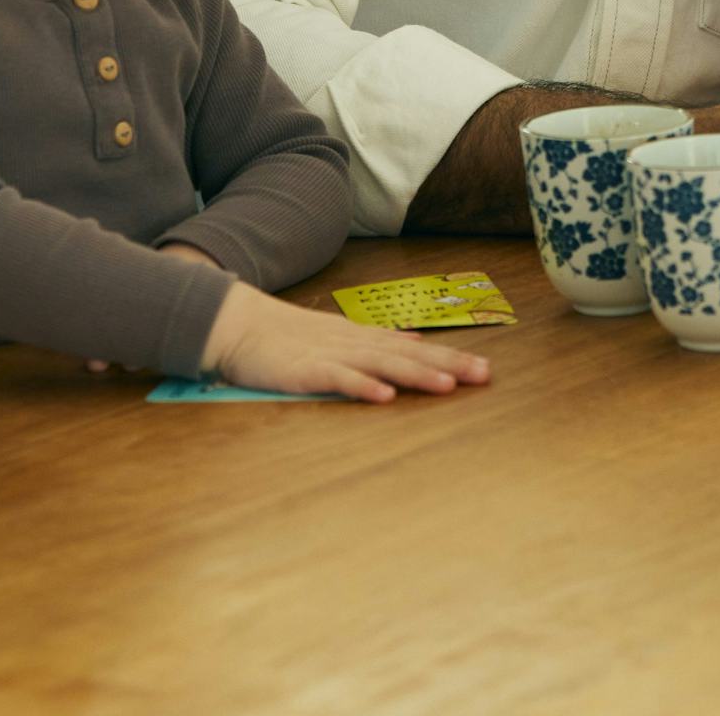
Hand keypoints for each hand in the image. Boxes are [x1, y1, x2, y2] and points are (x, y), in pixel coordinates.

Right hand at [199, 285, 493, 401]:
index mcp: (362, 338)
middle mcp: (353, 343)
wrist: (235, 323)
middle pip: (408, 355)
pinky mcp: (305, 370)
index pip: (415, 348)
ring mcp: (329, 355)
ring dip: (416, 375)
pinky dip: (363, 386)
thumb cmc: (285, 336)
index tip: (484, 368)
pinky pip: (339, 379)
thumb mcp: (338, 335)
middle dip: (448, 364)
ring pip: (381, 364)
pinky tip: (385, 396)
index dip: (450, 356)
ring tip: (447, 386)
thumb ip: (376, 341)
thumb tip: (417, 342)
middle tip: (484, 375)